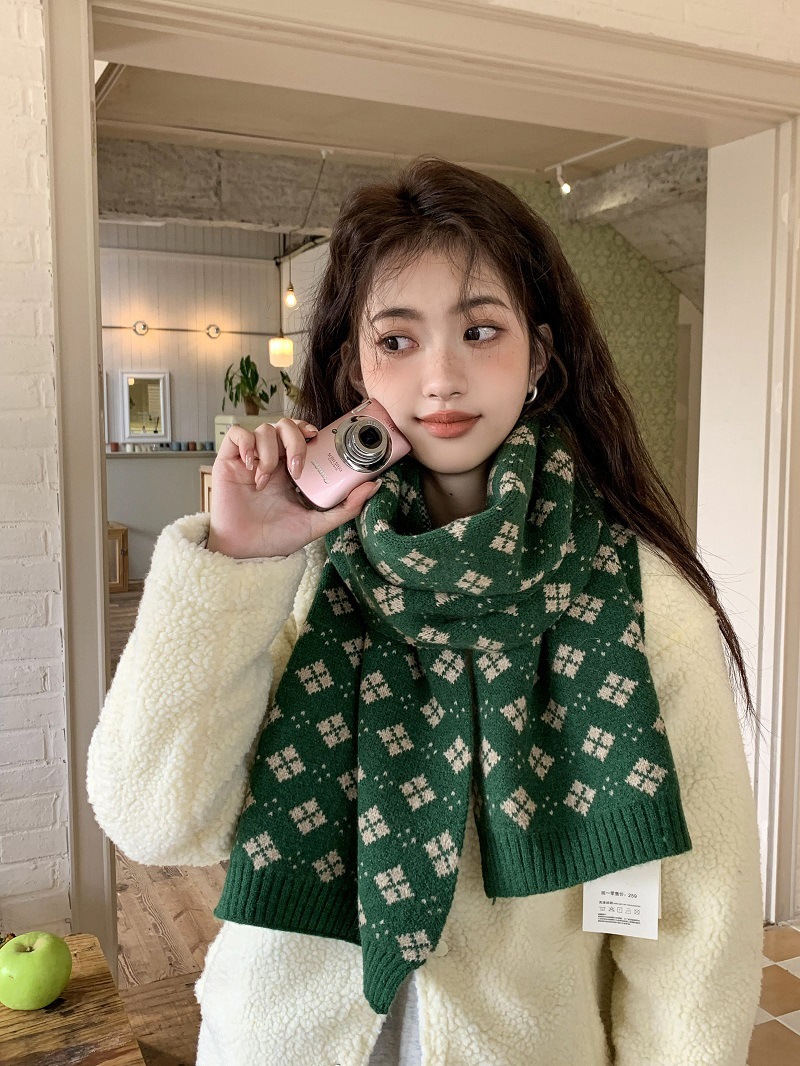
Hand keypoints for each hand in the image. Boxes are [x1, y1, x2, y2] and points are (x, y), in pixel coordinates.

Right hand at [206, 418, 380, 558]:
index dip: (307, 429)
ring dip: (269, 452)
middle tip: (296, 468)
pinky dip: (246, 445)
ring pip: (263, 429)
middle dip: (294, 440)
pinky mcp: (229, 461)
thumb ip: (346, 507)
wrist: (246, 552)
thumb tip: (374, 486)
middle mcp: (272, 460)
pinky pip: (237, 434)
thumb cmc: (276, 539)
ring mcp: (250, 459)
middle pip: (284, 425)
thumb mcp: (317, 523)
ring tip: (266, 479)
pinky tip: (251, 466)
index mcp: (291, 469)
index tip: (316, 438)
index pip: (301, 434)